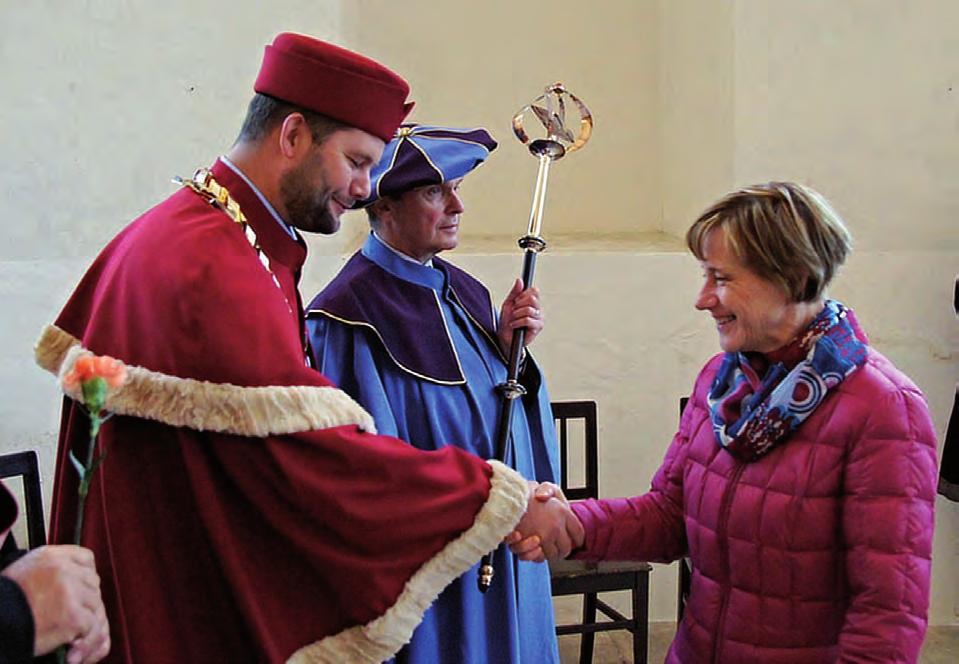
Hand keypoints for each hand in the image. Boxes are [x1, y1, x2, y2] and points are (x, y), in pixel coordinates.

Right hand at [1, 545, 110, 661]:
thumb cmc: (4, 605)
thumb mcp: (25, 573)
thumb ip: (52, 572)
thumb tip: (77, 583)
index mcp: (50, 557)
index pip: (86, 559)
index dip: (86, 577)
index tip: (81, 592)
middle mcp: (63, 569)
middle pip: (93, 585)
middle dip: (87, 604)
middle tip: (76, 622)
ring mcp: (70, 592)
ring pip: (95, 607)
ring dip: (87, 625)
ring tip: (74, 640)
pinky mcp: (73, 616)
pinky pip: (92, 627)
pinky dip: (85, 641)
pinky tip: (72, 651)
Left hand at [497, 279, 543, 354]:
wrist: (505, 336)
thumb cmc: (508, 321)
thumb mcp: (508, 304)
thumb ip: (514, 292)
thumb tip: (520, 280)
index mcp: (533, 302)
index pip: (534, 290)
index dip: (522, 295)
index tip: (516, 301)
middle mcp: (538, 309)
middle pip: (532, 299)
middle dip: (519, 305)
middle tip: (514, 311)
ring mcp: (540, 318)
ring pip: (529, 309)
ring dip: (517, 315)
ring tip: (514, 319)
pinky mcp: (538, 327)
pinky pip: (528, 320)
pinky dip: (517, 322)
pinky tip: (514, 325)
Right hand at [506, 482, 583, 562]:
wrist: (504, 498)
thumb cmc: (521, 493)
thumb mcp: (542, 486)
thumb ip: (551, 491)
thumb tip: (546, 499)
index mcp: (563, 512)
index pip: (579, 534)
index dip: (576, 539)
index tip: (573, 541)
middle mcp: (556, 527)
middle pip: (566, 548)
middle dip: (561, 550)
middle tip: (556, 547)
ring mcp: (542, 537)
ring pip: (552, 556)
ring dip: (547, 553)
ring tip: (541, 545)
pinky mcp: (528, 544)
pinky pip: (536, 557)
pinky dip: (533, 555)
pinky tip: (532, 548)